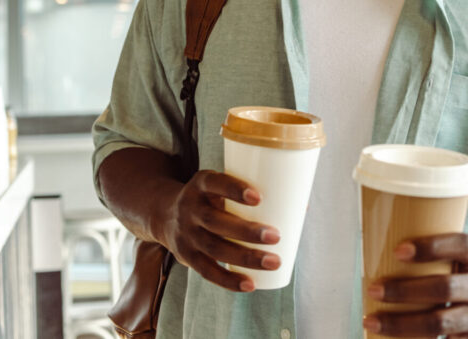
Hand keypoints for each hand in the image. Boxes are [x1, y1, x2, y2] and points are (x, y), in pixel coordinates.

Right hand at [162, 169, 280, 291]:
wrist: (165, 214)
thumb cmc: (211, 197)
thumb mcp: (221, 185)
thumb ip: (255, 193)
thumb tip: (303, 206)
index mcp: (201, 184)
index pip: (214, 183)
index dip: (234, 189)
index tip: (258, 197)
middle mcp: (189, 208)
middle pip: (215, 221)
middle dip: (246, 231)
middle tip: (276, 236)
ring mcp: (186, 234)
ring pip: (214, 248)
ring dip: (245, 257)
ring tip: (273, 261)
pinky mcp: (187, 256)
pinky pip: (207, 271)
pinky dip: (228, 279)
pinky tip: (250, 284)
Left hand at [363, 233, 467, 337]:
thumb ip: (446, 253)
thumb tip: (389, 249)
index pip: (461, 245)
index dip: (430, 246)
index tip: (399, 251)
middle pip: (444, 288)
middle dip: (404, 290)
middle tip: (373, 288)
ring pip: (439, 322)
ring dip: (401, 323)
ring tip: (373, 320)